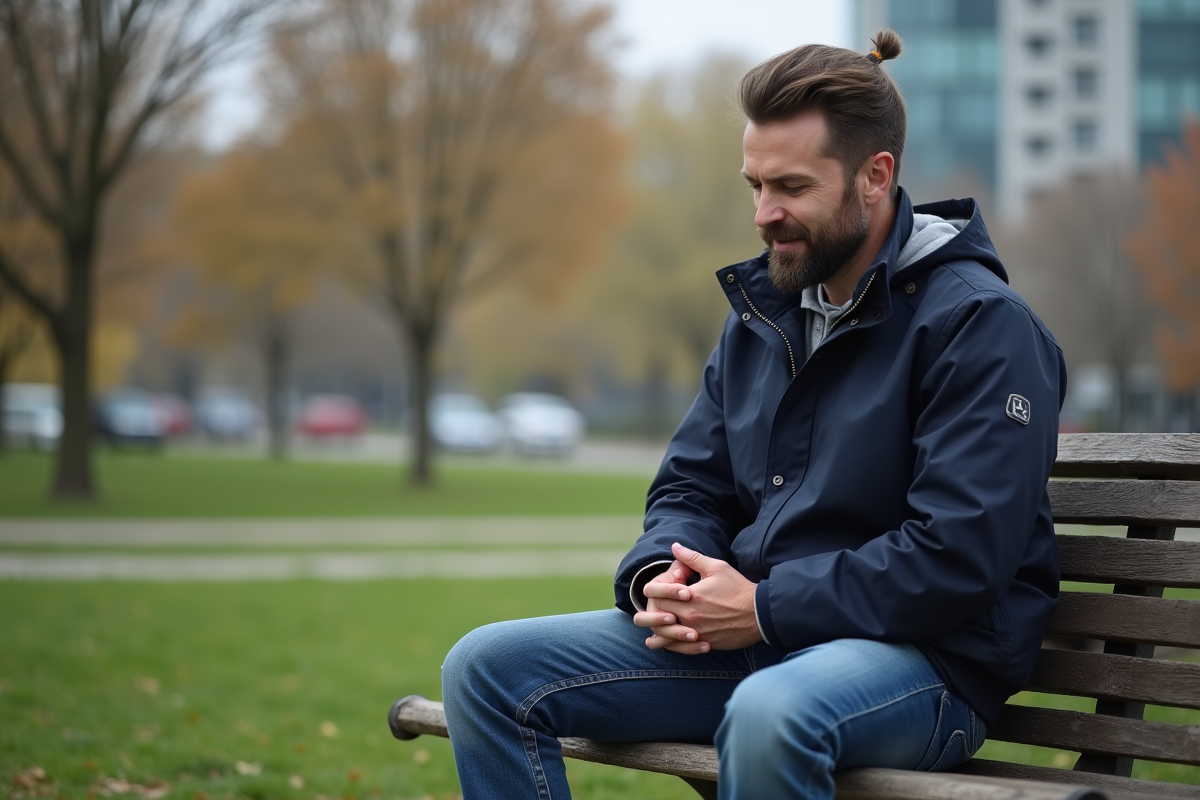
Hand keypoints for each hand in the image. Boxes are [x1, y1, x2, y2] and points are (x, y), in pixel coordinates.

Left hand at [642, 543, 761, 651]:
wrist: (760, 613)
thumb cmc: (738, 588)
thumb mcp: (716, 567)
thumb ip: (692, 558)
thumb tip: (674, 547)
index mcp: (691, 597)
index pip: (658, 596)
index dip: (657, 591)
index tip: (663, 587)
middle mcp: (691, 617)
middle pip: (660, 615)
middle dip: (658, 608)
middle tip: (665, 602)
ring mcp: (697, 633)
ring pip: (666, 635)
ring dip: (662, 628)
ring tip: (665, 621)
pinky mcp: (705, 644)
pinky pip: (680, 648)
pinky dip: (673, 643)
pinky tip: (673, 637)